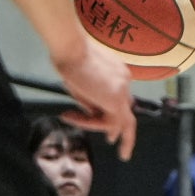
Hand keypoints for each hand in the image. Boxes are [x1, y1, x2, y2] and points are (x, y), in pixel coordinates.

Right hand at [51, 37, 137, 161]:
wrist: (71, 47)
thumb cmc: (70, 56)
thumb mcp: (82, 79)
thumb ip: (89, 97)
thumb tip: (91, 112)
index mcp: (119, 73)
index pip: (117, 98)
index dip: (106, 110)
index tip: (90, 115)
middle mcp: (125, 81)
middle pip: (124, 111)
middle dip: (124, 132)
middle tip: (120, 148)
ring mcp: (123, 90)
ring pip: (117, 119)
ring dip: (95, 125)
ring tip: (69, 118)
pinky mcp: (116, 99)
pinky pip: (110, 122)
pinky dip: (91, 124)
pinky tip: (70, 118)